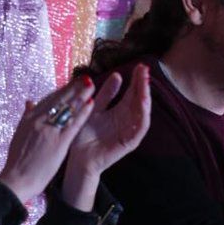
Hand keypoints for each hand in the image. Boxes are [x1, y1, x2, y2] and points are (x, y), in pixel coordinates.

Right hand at [0, 78, 96, 202]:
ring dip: (81, 95)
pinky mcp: (59, 142)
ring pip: (67, 109)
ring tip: (91, 85)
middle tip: (85, 78)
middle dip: (73, 88)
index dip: (61, 90)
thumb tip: (29, 101)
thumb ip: (26, 117)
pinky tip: (91, 104)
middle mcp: (39, 121)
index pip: (48, 100)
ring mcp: (49, 131)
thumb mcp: (19, 135)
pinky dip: (83, 113)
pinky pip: (73, 124)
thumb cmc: (17, 161)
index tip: (71, 83)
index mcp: (29, 119)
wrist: (16, 179)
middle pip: (59, 100)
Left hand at [63, 65, 151, 209]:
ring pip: (142, 112)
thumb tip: (117, 75)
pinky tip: (143, 106)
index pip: (132, 92)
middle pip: (139, 99)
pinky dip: (143, 118)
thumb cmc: (84, 134)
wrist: (78, 158)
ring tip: (145, 85)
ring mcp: (129, 131)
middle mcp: (127, 119)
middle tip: (144, 70)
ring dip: (145, 98)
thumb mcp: (94, 108)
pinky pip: (139, 130)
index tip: (139, 66)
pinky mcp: (128, 143)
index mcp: (120, 111)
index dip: (136, 79)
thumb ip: (106, 94)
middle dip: (143, 85)